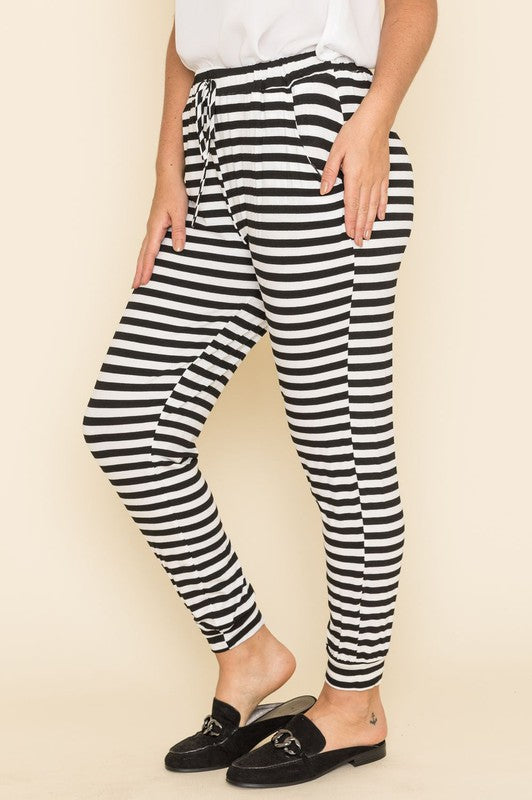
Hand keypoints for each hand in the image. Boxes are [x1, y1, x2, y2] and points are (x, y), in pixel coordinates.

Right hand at [132, 172, 187, 287]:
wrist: (169, 178)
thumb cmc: (174, 193)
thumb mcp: (180, 212)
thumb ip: (179, 231)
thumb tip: (178, 249)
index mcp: (155, 228)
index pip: (150, 253)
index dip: (147, 269)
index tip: (144, 282)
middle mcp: (151, 229)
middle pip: (143, 255)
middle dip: (139, 271)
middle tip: (135, 287)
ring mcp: (152, 227)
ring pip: (144, 251)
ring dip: (140, 265)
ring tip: (138, 278)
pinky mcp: (155, 225)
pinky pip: (148, 245)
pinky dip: (146, 256)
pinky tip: (147, 260)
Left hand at [319, 110, 389, 246]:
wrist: (375, 121)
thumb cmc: (354, 134)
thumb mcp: (336, 151)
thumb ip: (330, 173)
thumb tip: (324, 191)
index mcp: (354, 177)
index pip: (351, 204)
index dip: (350, 221)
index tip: (349, 234)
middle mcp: (367, 180)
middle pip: (363, 209)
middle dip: (360, 227)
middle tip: (358, 242)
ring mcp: (377, 178)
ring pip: (374, 205)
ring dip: (370, 221)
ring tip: (368, 235)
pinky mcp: (384, 173)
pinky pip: (383, 194)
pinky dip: (382, 207)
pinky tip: (380, 217)